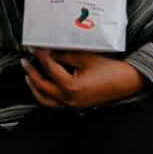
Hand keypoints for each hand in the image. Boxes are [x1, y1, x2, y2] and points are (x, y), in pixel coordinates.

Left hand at [23, 50, 145, 109]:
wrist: (126, 82)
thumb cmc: (111, 71)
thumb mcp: (86, 58)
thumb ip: (65, 55)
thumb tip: (50, 51)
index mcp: (71, 87)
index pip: (49, 68)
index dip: (40, 56)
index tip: (34, 48)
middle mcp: (69, 99)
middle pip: (42, 85)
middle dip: (31, 72)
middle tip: (26, 61)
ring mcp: (71, 104)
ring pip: (44, 98)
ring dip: (34, 87)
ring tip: (29, 76)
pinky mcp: (75, 105)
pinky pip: (53, 103)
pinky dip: (44, 95)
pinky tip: (43, 87)